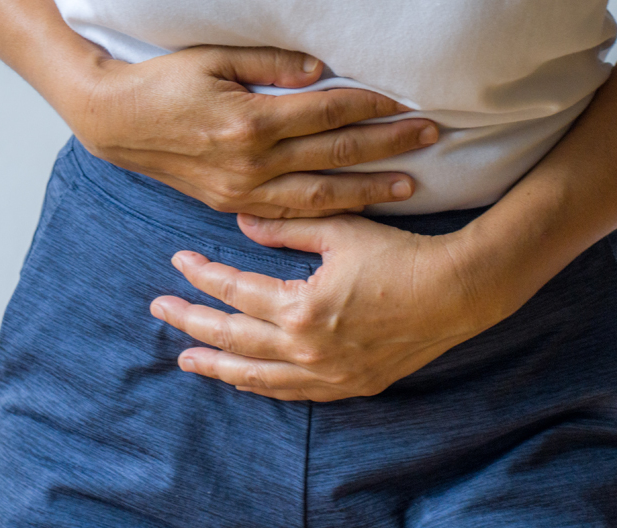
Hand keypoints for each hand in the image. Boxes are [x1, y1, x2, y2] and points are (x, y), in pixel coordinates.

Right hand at [71, 46, 437, 217]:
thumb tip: (322, 69)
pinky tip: (357, 209)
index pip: (327, 113)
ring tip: (411, 185)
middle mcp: (251, 162)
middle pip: (335, 155)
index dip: (371, 105)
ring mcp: (243, 190)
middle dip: (387, 145)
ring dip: (369, 189)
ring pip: (320, 195)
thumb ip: (270, 64)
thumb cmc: (163, 81)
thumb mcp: (212, 58)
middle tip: (430, 136)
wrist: (115, 122)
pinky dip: (328, 212)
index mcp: (250, 121)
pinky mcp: (232, 205)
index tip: (406, 99)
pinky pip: (291, 214)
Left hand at [149, 213, 494, 400]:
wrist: (457, 292)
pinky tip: (244, 379)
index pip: (234, 292)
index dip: (202, 276)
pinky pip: (292, 392)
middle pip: (232, 338)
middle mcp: (307, 349)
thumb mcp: (340, 230)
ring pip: (256, 376)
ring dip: (218, 365)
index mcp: (300, 307)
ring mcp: (328, 374)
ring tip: (187, 358)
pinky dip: (261, 385)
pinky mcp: (349, 386)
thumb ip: (286, 227)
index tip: (179, 261)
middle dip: (191, 322)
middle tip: (159, 310)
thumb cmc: (400, 254)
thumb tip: (241, 223)